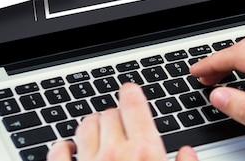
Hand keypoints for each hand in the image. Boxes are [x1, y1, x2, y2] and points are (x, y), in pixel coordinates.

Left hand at [48, 83, 198, 160]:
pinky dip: (62, 146)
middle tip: (120, 123)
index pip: (134, 105)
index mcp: (145, 152)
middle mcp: (115, 154)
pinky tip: (68, 148)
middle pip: (110, 114)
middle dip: (116, 115)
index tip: (129, 90)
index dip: (131, 93)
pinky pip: (58, 152)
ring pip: (84, 126)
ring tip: (98, 131)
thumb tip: (187, 153)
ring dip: (91, 125)